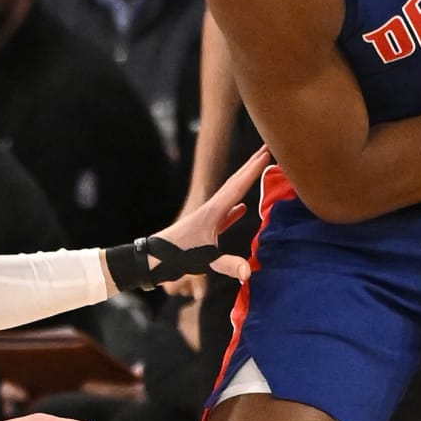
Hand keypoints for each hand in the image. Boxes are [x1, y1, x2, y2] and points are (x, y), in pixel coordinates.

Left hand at [125, 146, 268, 294]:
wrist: (153, 259)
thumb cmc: (175, 257)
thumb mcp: (204, 260)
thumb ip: (228, 265)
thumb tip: (248, 273)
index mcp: (213, 211)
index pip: (238, 186)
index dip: (253, 170)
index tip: (267, 152)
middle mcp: (211, 209)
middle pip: (235, 183)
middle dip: (251, 166)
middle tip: (266, 148)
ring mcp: (208, 218)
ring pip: (231, 195)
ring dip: (244, 183)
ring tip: (256, 172)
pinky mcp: (205, 230)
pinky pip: (225, 215)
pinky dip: (235, 209)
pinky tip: (243, 208)